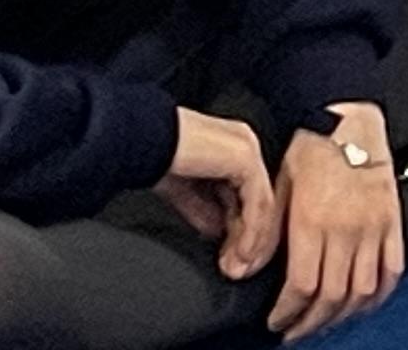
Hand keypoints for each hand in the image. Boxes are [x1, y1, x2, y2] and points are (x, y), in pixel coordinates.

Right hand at [163, 108, 279, 283]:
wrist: (143, 139)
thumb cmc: (156, 157)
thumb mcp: (184, 191)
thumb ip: (204, 209)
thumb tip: (218, 233)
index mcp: (234, 149)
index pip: (251, 194)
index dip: (244, 230)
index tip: (234, 259)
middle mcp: (247, 145)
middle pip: (261, 199)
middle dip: (251, 240)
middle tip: (240, 270)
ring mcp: (248, 149)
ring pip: (264, 203)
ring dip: (254, 241)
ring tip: (241, 268)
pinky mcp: (244, 158)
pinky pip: (257, 201)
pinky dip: (252, 231)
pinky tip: (242, 253)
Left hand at [272, 106, 405, 339]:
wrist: (350, 120)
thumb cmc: (312, 148)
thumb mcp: (277, 187)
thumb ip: (263, 232)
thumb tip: (242, 269)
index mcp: (314, 221)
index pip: (302, 286)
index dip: (287, 313)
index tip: (276, 321)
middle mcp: (347, 229)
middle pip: (332, 297)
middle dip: (310, 323)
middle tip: (295, 330)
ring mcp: (374, 227)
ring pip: (363, 290)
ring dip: (342, 315)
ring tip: (324, 321)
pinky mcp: (393, 222)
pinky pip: (392, 270)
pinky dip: (379, 295)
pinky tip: (362, 302)